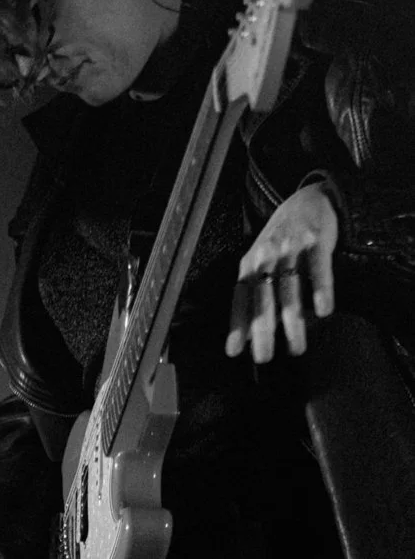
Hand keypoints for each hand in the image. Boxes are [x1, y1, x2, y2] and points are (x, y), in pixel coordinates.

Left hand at [225, 183, 337, 362]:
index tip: (234, 351)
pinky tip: (324, 311)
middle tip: (264, 358)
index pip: (240, 298)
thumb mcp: (261, 263)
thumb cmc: (282, 240)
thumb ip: (252, 296)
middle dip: (262, 331)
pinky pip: (317, 269)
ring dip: (292, 323)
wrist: (309, 200)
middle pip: (262, 299)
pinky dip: (320, 290)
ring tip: (296, 348)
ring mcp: (291, 249)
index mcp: (250, 264)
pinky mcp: (316, 242)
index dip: (237, 324)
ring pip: (289, 291)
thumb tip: (243, 338)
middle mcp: (266, 257)